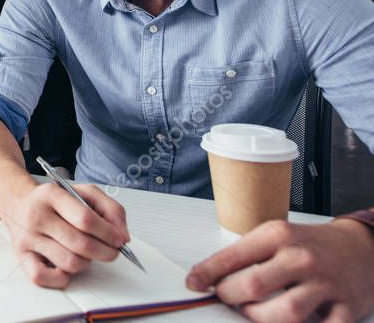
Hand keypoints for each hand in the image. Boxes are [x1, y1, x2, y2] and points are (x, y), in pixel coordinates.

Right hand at [3, 182, 129, 287]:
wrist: (19, 203)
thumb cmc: (54, 201)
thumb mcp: (83, 192)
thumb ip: (110, 208)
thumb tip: (123, 236)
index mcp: (51, 195)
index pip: (85, 219)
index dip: (108, 233)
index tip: (119, 240)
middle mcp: (36, 216)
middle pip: (80, 244)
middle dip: (105, 252)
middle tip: (111, 251)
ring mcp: (28, 237)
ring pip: (69, 263)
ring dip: (86, 262)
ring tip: (85, 253)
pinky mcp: (21, 256)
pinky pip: (43, 277)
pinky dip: (61, 277)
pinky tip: (66, 266)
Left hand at [187, 219, 373, 321]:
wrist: (361, 247)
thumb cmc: (311, 244)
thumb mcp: (277, 237)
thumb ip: (246, 255)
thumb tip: (208, 276)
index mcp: (279, 235)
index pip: (234, 256)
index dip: (208, 273)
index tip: (193, 284)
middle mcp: (302, 258)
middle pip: (253, 286)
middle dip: (230, 297)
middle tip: (225, 299)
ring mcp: (326, 284)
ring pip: (285, 313)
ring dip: (260, 318)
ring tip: (252, 312)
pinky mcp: (347, 307)